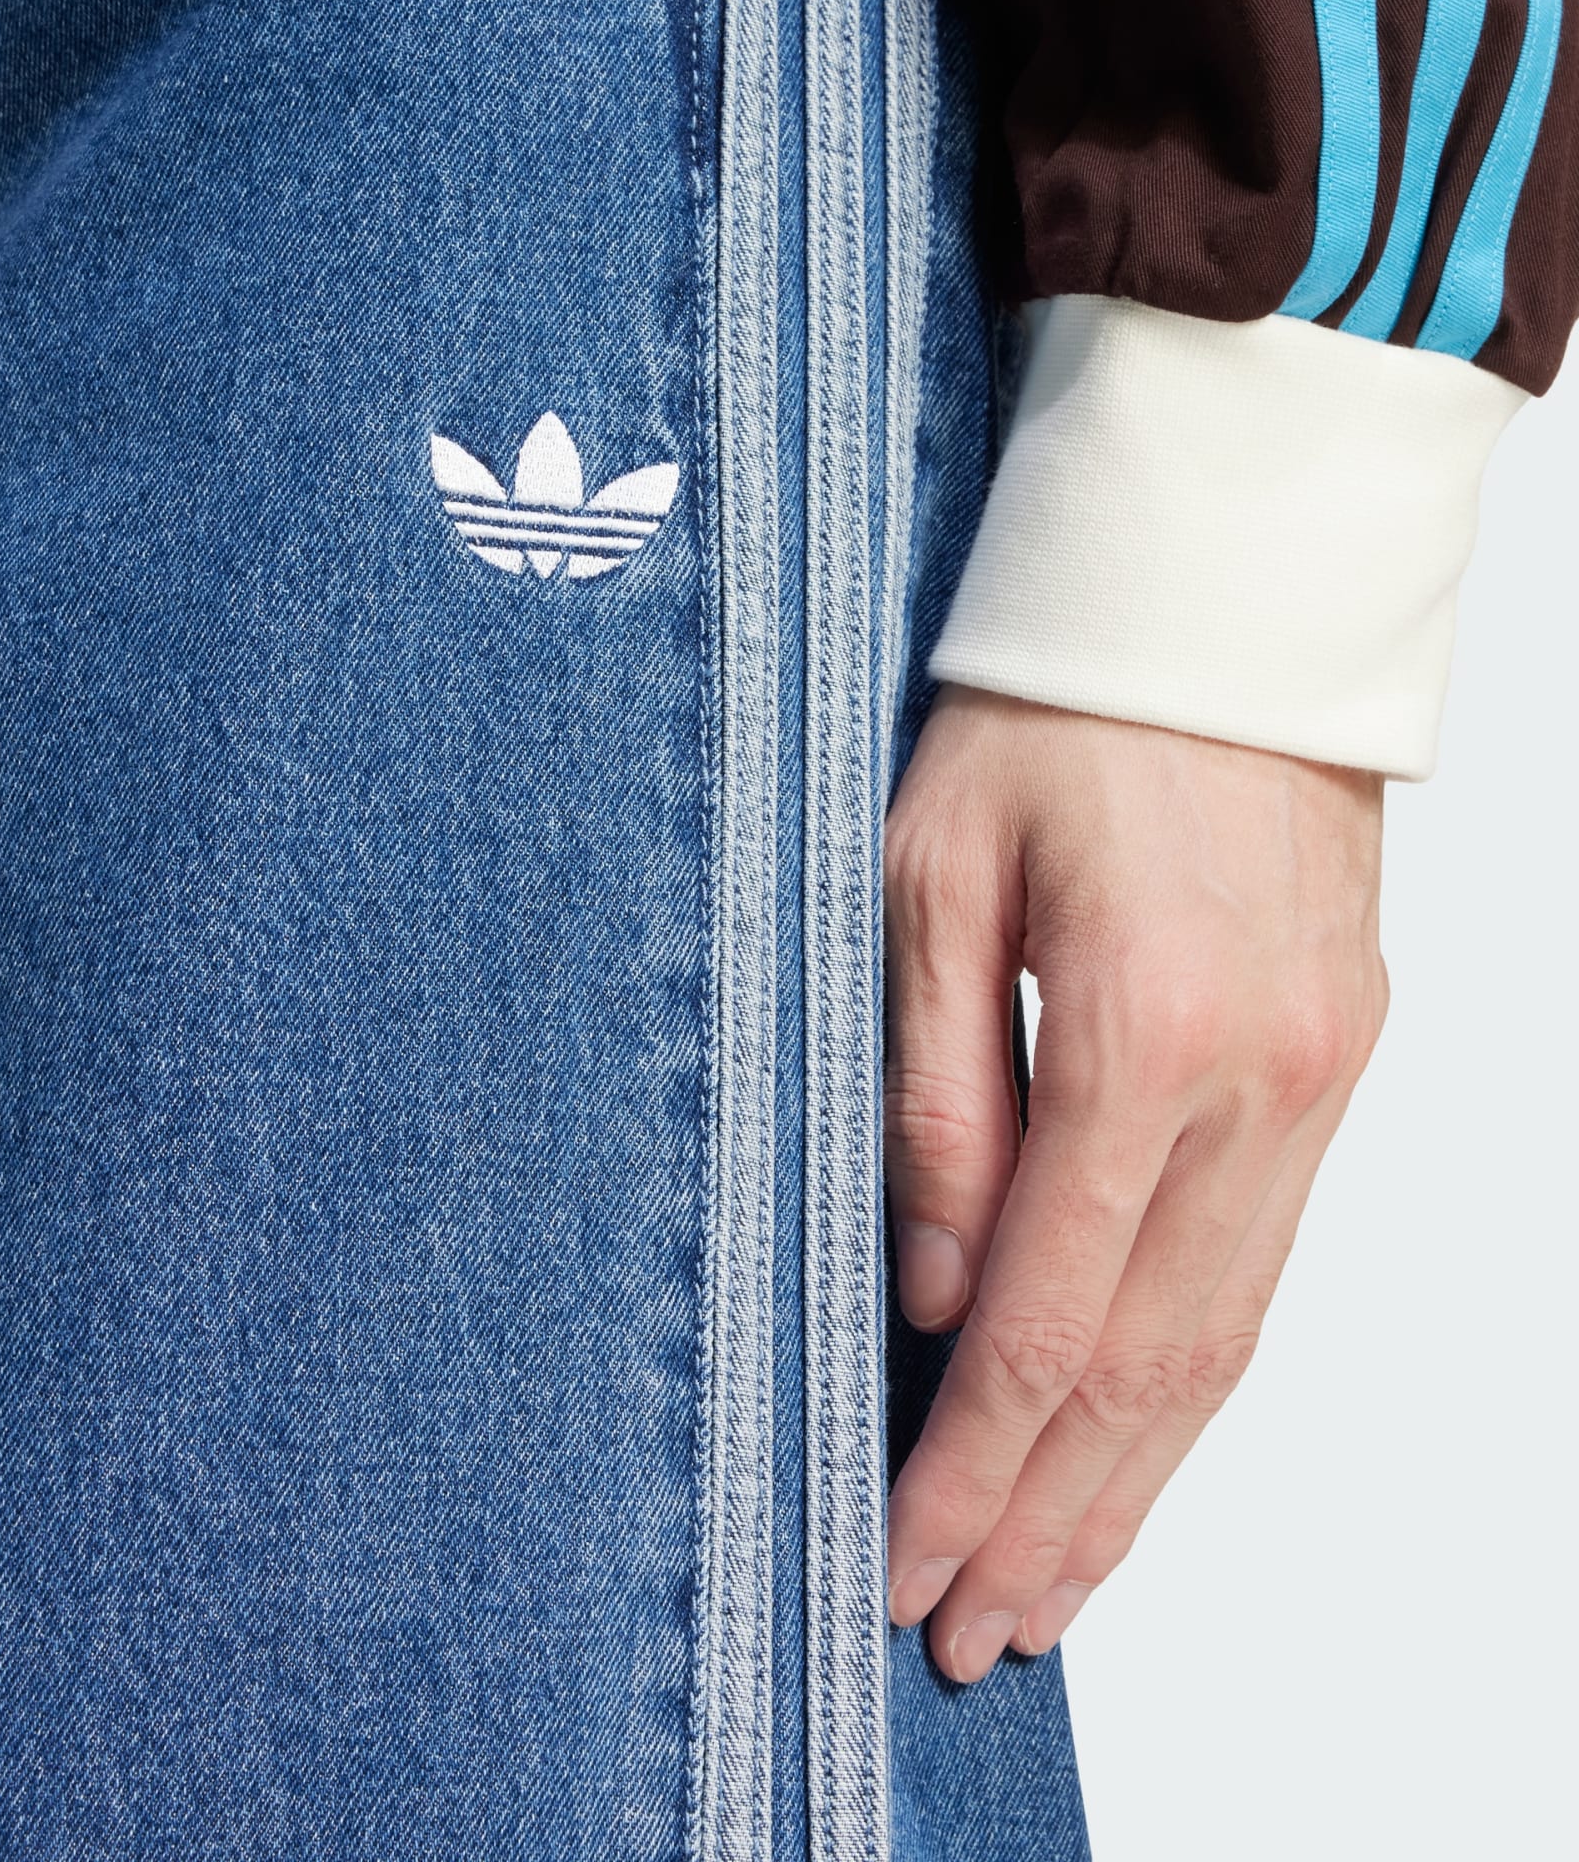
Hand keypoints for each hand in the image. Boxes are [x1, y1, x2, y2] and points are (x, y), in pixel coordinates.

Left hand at [882, 687, 1388, 1679]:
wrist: (1217, 606)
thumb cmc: (1047, 716)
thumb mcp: (924, 877)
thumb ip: (933, 1094)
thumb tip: (943, 1291)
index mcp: (1145, 1032)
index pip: (1048, 1321)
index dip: (971, 1467)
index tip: (905, 1567)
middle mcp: (1262, 1084)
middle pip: (1154, 1372)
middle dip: (1054, 1522)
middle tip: (977, 1638)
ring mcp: (1323, 1082)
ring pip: (1228, 1342)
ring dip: (1136, 1483)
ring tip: (1055, 1592)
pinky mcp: (1340, 1066)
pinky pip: (1264, 1266)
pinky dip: (1198, 1381)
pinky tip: (1142, 1445)